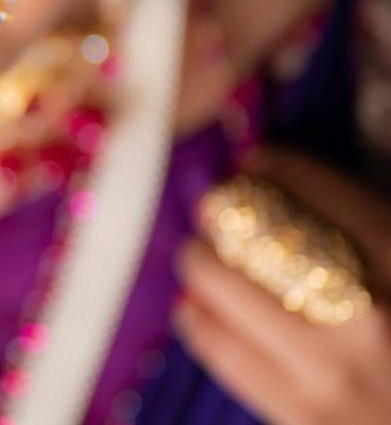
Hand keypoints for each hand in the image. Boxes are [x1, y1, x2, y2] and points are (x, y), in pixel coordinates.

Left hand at [174, 147, 390, 424]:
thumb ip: (362, 233)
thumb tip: (282, 183)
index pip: (322, 191)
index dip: (277, 167)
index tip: (254, 163)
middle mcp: (366, 314)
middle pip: (263, 235)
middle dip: (226, 213)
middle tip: (213, 208)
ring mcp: (329, 369)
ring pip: (225, 289)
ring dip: (202, 263)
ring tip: (200, 256)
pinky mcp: (299, 413)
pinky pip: (223, 351)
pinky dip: (199, 320)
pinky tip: (195, 307)